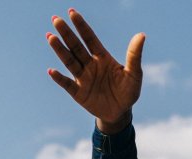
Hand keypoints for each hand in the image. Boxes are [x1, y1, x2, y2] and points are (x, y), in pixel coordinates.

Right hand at [47, 9, 144, 131]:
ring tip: (50, 37)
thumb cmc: (128, 92)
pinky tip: (51, 71)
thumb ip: (134, 56)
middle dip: (67, 34)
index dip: (82, 26)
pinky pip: (67, 85)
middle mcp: (90, 65)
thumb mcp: (134, 75)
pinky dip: (59, 78)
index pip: (90, 39)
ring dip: (60, 50)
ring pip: (70, 62)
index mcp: (102, 58)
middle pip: (76, 47)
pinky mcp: (79, 93)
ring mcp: (83, 78)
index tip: (72, 12)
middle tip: (56, 19)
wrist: (120, 113)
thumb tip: (141, 35)